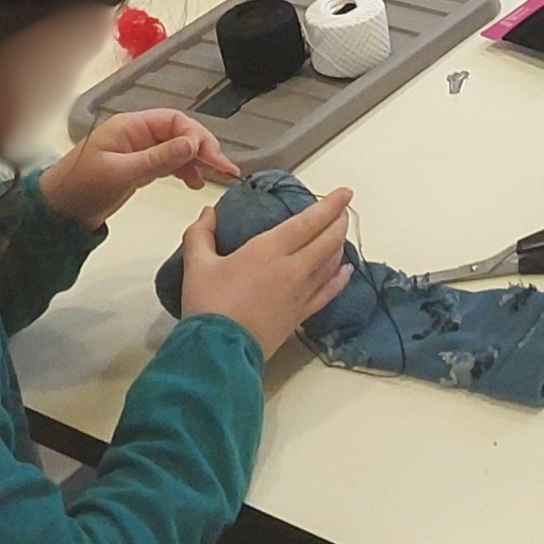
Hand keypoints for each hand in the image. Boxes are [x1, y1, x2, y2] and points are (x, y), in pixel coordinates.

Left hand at [38, 110, 238, 230]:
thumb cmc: (80, 187)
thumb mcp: (120, 173)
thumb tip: (192, 144)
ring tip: (218, 176)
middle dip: (204, 148)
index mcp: (130, 127)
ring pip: (177, 148)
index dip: (197, 136)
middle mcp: (137, 135)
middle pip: (180, 133)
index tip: (212, 157)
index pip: (174, 121)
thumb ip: (157, 158)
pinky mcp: (138, 168)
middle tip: (226, 168)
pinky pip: (169, 163)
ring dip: (198, 160)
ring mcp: (138, 152)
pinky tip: (195, 182)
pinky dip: (185, 170)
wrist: (55, 212)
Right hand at [176, 188, 355, 355]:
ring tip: (340, 233)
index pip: (309, 222)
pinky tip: (346, 270)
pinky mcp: (302, 314)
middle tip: (343, 210)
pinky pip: (329, 292)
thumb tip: (209, 213)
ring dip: (339, 245)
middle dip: (339, 221)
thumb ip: (200, 235)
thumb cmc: (209, 305)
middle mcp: (293, 268)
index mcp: (269, 250)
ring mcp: (301, 293)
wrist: (219, 351)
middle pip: (328, 240)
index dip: (330, 205)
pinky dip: (340, 278)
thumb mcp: (197, 265)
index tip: (345, 193)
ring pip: (331, 263)